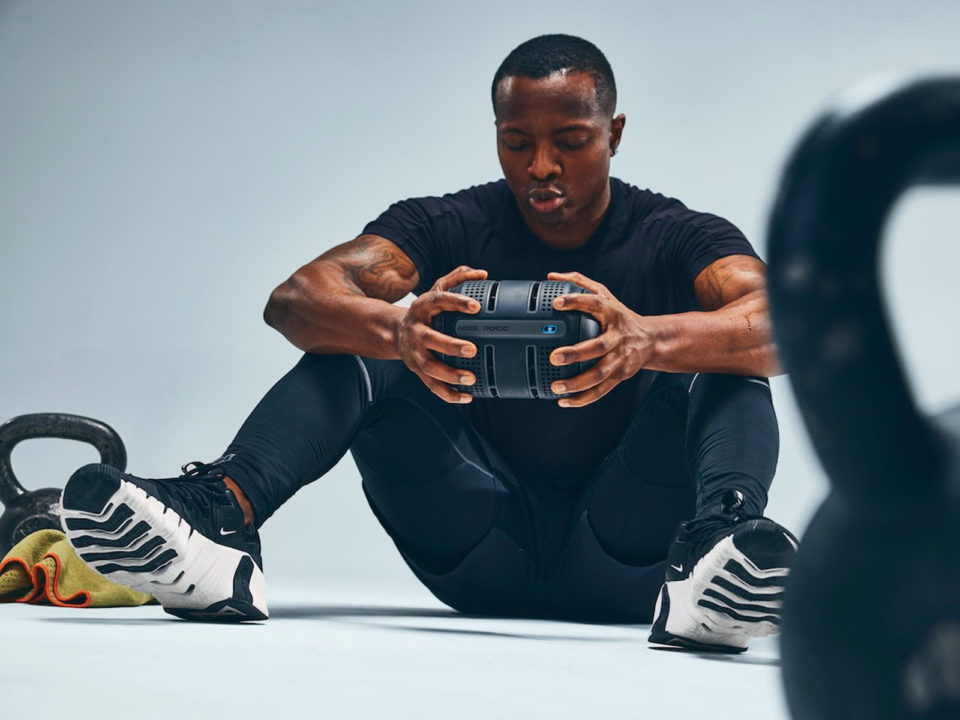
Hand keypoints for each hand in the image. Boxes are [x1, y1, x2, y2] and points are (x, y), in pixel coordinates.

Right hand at [394, 265, 487, 402]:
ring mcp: (415, 353)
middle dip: (450, 346)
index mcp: (422, 307)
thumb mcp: (436, 289)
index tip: (476, 306)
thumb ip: (457, 278)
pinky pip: (432, 386)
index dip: (457, 303)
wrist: (395, 332)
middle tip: (472, 349)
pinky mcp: (418, 371)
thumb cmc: (425, 311)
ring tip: (470, 378)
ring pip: (429, 366)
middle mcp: (416, 331)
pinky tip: (467, 397)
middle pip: (430, 339)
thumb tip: (482, 274)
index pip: (438, 300)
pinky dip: (449, 394)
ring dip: (449, 374)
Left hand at [547, 271, 654, 406]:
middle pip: (598, 347)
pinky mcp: (620, 375)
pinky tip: (565, 401)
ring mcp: (620, 359)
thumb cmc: (620, 316)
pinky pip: (601, 390)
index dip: (575, 302)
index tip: (556, 303)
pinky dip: (583, 398)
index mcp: (612, 313)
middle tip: (555, 356)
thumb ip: (579, 283)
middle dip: (576, 353)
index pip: (594, 303)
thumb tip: (552, 276)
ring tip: (556, 386)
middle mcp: (617, 337)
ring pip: (599, 374)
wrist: (652, 340)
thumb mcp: (605, 295)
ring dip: (577, 383)